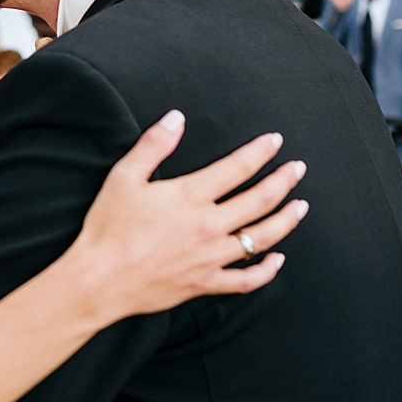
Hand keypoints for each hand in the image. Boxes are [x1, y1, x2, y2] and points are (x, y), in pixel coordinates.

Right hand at [71, 110, 306, 317]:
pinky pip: (246, 280)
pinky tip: (277, 259)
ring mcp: (211, 257)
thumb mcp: (124, 177)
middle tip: (298, 169)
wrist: (100, 278)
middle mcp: (209, 226)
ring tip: (301, 207)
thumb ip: (153, 145)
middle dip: (283, 180)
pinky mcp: (205, 282)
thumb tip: (176, 118)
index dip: (260, 152)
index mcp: (191, 196)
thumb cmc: (108, 227)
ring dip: (286, 220)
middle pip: (260, 200)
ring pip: (262, 237)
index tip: (275, 141)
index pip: (238, 167)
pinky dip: (267, 271)